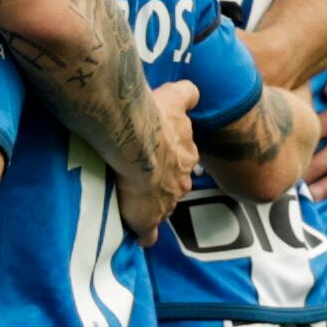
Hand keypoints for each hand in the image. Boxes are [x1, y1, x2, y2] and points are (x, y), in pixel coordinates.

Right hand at [117, 77, 200, 245]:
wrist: (136, 140)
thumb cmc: (153, 117)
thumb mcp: (174, 97)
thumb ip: (186, 94)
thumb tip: (193, 92)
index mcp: (187, 153)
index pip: (182, 159)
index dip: (170, 158)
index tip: (158, 156)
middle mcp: (182, 179)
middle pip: (176, 184)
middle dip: (165, 182)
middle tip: (143, 176)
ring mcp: (166, 201)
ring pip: (164, 205)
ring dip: (152, 203)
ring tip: (134, 199)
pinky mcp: (147, 218)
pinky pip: (149, 232)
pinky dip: (145, 234)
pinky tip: (139, 235)